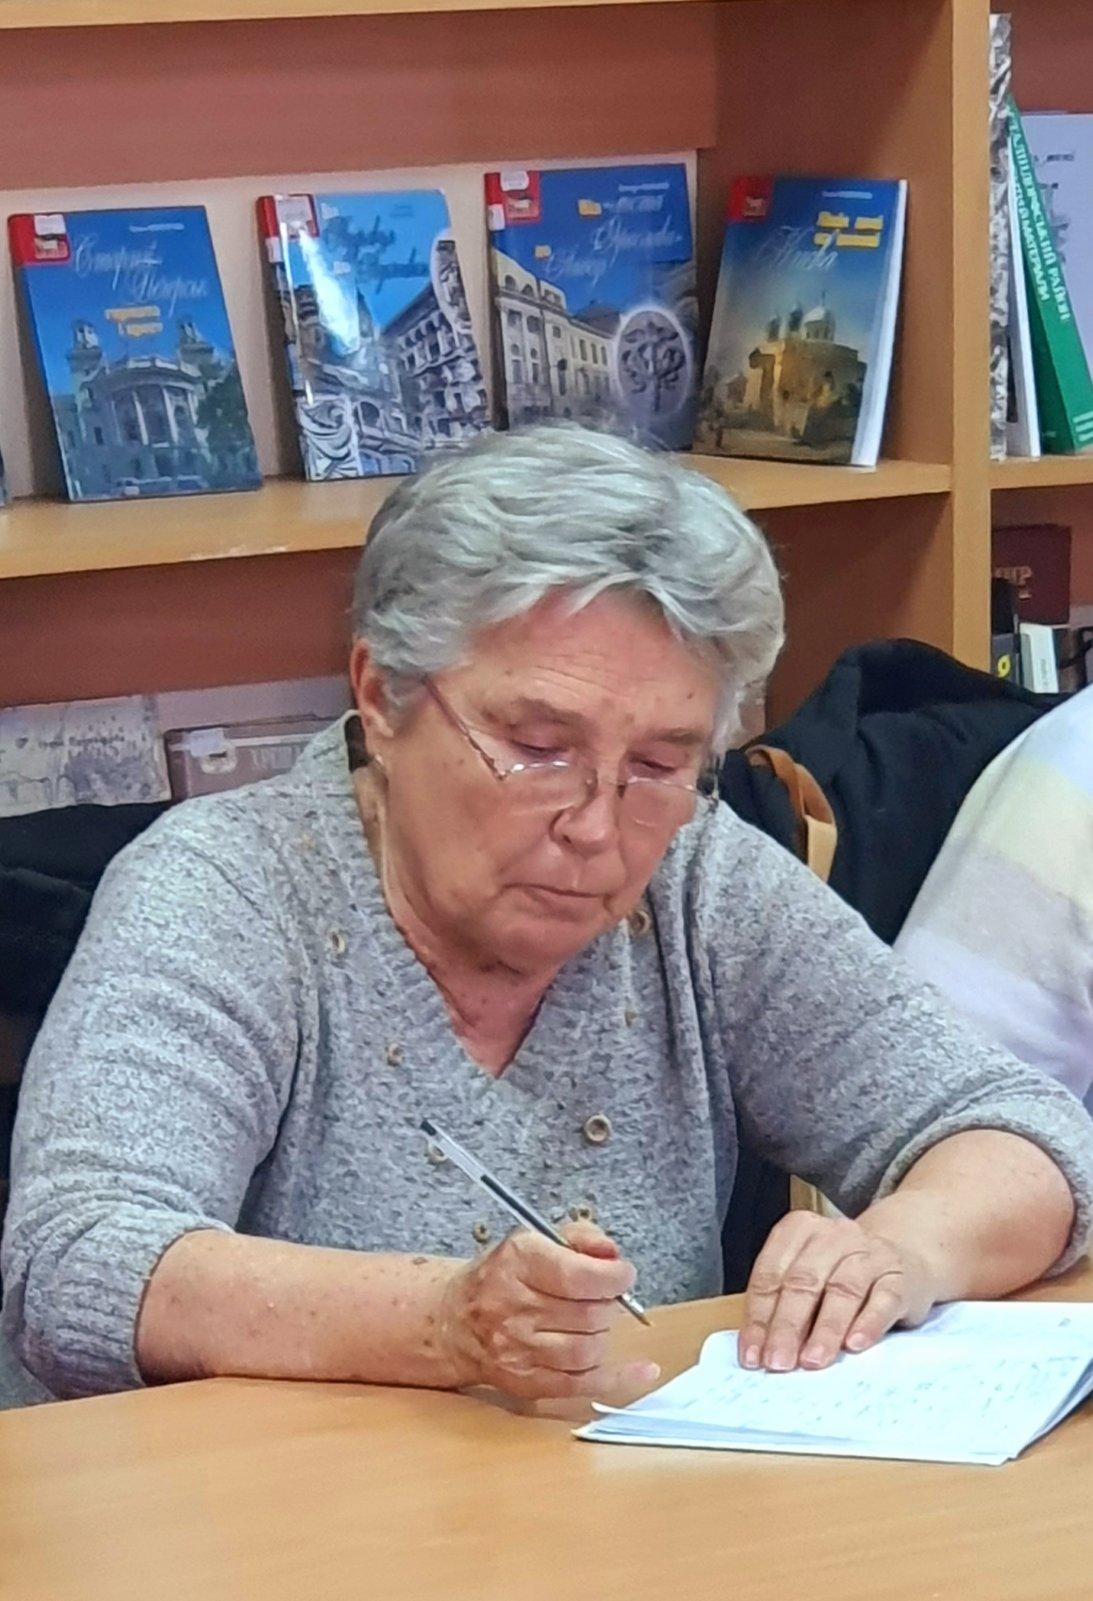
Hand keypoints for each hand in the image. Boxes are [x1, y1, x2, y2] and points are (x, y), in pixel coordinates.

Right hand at [438, 1223, 659, 1402]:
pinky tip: (642, 1369)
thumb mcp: (536, 1238)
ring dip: (603, 1336)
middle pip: (589, 1315)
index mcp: (517, 1263)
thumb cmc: (502, 1276)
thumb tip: (613, 1255)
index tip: (622, 1275)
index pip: (578, 1276)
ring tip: (593, 1323)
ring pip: (588, 1351)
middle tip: (602, 1298)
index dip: (613, 1277)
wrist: (455, 1319)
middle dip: (608, 1305)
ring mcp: (517, 1349)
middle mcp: (514, 1307)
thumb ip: (582, 1238)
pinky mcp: (524, 1381)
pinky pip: (581, 1385)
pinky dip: (617, 1377)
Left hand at [738, 1212, 936, 1372]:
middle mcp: (834, 1235)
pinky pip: (884, 1299)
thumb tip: (760, 1350)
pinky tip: (855, 1345)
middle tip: (778, 1362)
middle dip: (787, 1325)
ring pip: (843, 1290)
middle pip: (804, 1281)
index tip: (752, 1355)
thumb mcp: (810, 1277)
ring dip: (825, 1329)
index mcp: (800, 1229)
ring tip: (812, 1361)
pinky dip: (868, 1323)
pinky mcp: (900, 1276)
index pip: (771, 1273)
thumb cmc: (843, 1272)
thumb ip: (784, 1304)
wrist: (903, 1255)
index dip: (759, 1317)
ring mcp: (870, 1253)